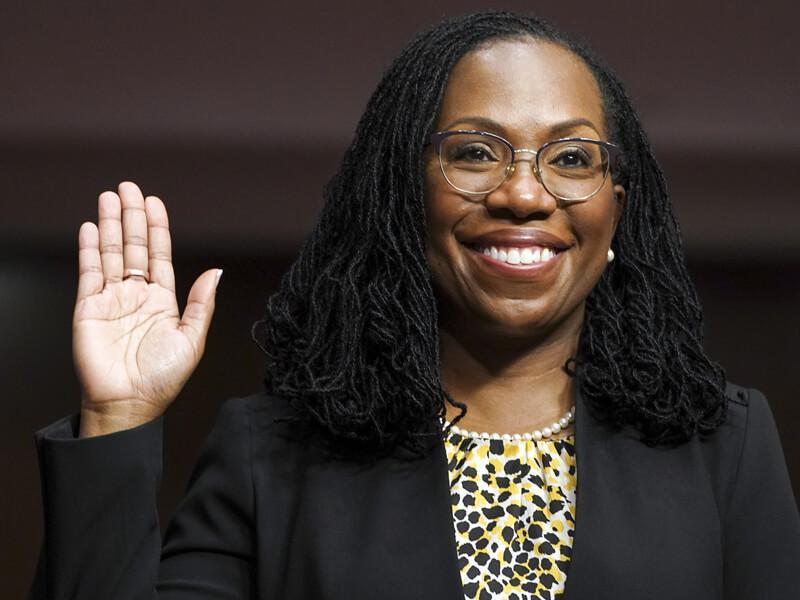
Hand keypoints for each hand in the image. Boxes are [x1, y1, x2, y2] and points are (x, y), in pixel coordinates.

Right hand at [73, 181, 221, 436]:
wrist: (128, 404)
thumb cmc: (163, 378)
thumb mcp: (192, 339)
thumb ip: (202, 303)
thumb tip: (216, 270)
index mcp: (163, 300)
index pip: (160, 255)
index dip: (158, 228)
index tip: (155, 202)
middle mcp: (137, 295)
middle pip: (135, 246)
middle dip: (133, 216)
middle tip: (129, 187)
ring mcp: (111, 299)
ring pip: (112, 253)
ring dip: (111, 225)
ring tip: (109, 197)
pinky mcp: (88, 308)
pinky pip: (89, 272)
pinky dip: (89, 249)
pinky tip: (90, 228)